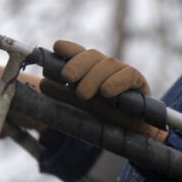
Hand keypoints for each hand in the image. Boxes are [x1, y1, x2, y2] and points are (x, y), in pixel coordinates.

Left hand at [50, 40, 166, 141]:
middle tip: (67, 78)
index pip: (77, 51)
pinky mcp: (138, 81)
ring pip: (108, 63)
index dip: (67, 48)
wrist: (133, 133)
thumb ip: (63, 93)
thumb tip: (43, 83)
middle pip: (91, 54)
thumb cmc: (102, 117)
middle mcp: (104, 66)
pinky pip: (128, 75)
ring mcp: (122, 71)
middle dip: (77, 63)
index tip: (56, 49)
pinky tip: (106, 93)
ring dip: (94, 76)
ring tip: (83, 94)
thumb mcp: (79, 105)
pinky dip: (116, 82)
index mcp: (89, 68)